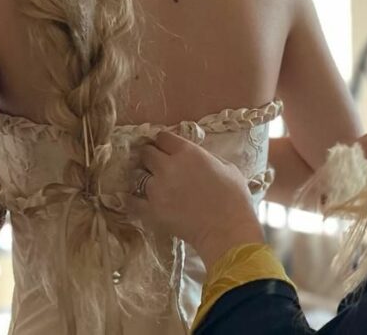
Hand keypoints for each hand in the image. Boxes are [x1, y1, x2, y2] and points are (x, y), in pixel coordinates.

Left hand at [133, 132, 264, 265]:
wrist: (228, 230)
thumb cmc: (234, 198)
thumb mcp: (227, 167)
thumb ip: (206, 157)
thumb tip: (195, 157)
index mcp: (188, 152)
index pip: (162, 137)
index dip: (163, 142)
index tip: (165, 148)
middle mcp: (168, 166)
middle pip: (146, 153)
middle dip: (150, 157)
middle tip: (156, 165)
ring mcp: (157, 188)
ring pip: (138, 176)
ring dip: (145, 179)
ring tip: (154, 185)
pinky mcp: (151, 210)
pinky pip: (132, 200)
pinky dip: (134, 199)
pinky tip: (138, 200)